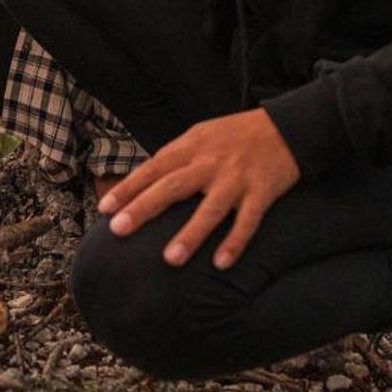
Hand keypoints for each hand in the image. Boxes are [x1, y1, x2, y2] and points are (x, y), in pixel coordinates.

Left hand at [97, 109, 300, 269]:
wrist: (287, 127)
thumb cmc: (237, 136)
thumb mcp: (201, 136)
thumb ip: (175, 158)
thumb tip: (142, 185)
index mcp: (192, 146)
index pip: (153, 168)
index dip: (128, 188)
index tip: (104, 210)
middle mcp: (210, 162)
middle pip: (172, 186)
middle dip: (144, 209)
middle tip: (118, 231)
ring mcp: (237, 178)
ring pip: (210, 208)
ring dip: (190, 234)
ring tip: (170, 260)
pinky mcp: (262, 192)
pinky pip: (248, 220)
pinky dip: (235, 242)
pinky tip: (221, 264)